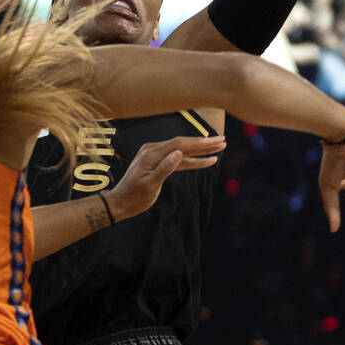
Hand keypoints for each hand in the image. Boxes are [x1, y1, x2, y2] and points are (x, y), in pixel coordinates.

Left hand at [105, 135, 225, 220]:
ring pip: (183, 151)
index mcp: (152, 153)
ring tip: (219, 148)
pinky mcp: (158, 162)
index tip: (215, 141)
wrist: (120, 202)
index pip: (180, 144)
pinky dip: (193, 160)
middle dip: (204, 143)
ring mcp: (156, 155)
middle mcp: (154, 150)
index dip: (199, 143)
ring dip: (201, 151)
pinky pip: (179, 159)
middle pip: (184, 144)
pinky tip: (206, 160)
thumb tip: (178, 153)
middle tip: (223, 141)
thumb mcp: (150, 185)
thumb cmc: (134, 196)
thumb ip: (164, 168)